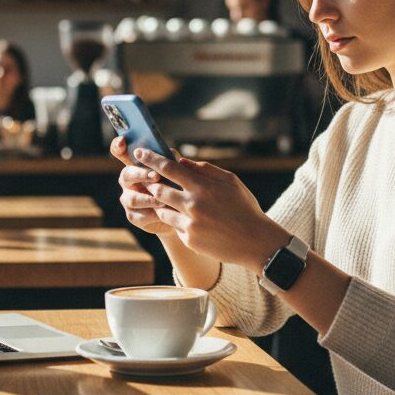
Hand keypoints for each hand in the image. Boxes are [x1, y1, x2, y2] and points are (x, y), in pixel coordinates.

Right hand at [110, 136, 176, 237]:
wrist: (179, 214)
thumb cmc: (177, 187)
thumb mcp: (176, 172)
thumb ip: (172, 162)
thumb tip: (173, 155)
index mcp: (135, 164)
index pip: (120, 151)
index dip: (118, 145)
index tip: (123, 141)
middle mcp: (128, 180)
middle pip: (126, 174)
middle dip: (141, 174)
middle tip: (156, 176)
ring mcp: (128, 198)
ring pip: (132, 198)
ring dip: (148, 199)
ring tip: (163, 200)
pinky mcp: (133, 215)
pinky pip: (138, 215)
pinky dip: (152, 214)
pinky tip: (162, 213)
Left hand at [128, 147, 288, 269]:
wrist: (255, 242)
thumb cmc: (244, 207)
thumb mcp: (230, 181)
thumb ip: (205, 169)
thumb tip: (182, 160)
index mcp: (203, 187)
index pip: (169, 168)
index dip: (151, 158)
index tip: (140, 152)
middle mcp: (193, 205)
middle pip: (158, 188)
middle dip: (149, 182)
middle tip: (146, 177)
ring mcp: (189, 224)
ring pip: (161, 209)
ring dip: (160, 202)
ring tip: (167, 199)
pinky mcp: (189, 240)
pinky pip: (174, 226)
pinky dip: (176, 220)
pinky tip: (188, 220)